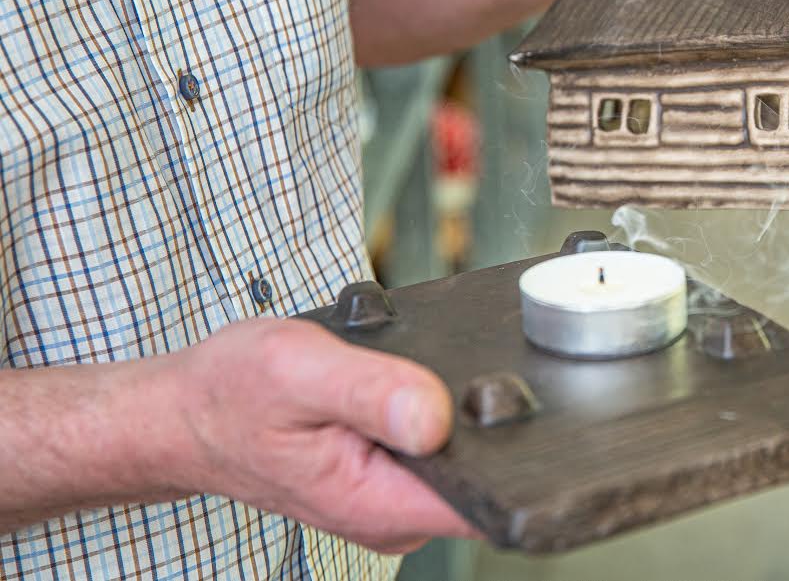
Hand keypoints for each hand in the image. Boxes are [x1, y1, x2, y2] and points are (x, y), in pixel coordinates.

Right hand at [169, 318, 476, 553]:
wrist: (190, 412)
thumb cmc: (231, 393)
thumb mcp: (298, 370)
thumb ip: (372, 391)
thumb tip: (435, 415)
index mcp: (378, 504)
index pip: (483, 500)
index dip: (502, 449)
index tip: (487, 399)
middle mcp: (394, 515)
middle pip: (483, 471)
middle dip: (468, 415)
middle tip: (412, 372)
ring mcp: (394, 501)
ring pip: (463, 455)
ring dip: (444, 408)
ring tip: (389, 377)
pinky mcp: (391, 481)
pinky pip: (437, 446)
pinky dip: (424, 408)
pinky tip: (388, 388)